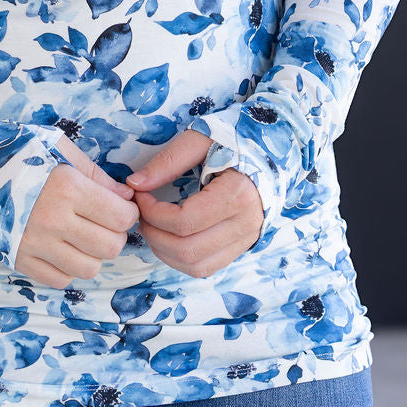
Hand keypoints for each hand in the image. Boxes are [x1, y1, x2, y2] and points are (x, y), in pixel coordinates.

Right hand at [14, 134, 140, 288]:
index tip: (122, 207)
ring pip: (89, 268)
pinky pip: (61, 280)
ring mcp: (36, 244)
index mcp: (67, 187)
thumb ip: (96, 175)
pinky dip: (67, 268)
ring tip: (82, 236)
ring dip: (92, 254)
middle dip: (115, 235)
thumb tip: (126, 199)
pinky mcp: (20, 261)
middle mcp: (54, 220)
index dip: (129, 213)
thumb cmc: (19, 155)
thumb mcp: (60, 150)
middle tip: (104, 222)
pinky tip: (61, 248)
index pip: (121, 217)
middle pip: (110, 247)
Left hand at [126, 129, 264, 277]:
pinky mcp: (242, 246)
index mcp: (238, 194)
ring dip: (164, 252)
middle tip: (140, 214)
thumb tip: (135, 184)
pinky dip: (180, 259)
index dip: (153, 213)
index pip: (185, 221)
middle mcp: (245, 224)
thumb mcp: (200, 139)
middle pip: (188, 249)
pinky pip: (206, 267)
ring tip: (151, 226)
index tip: (140, 195)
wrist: (272, 149)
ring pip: (196, 266)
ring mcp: (246, 239)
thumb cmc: (234, 139)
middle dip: (154, 235)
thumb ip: (168, 161)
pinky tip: (168, 238)